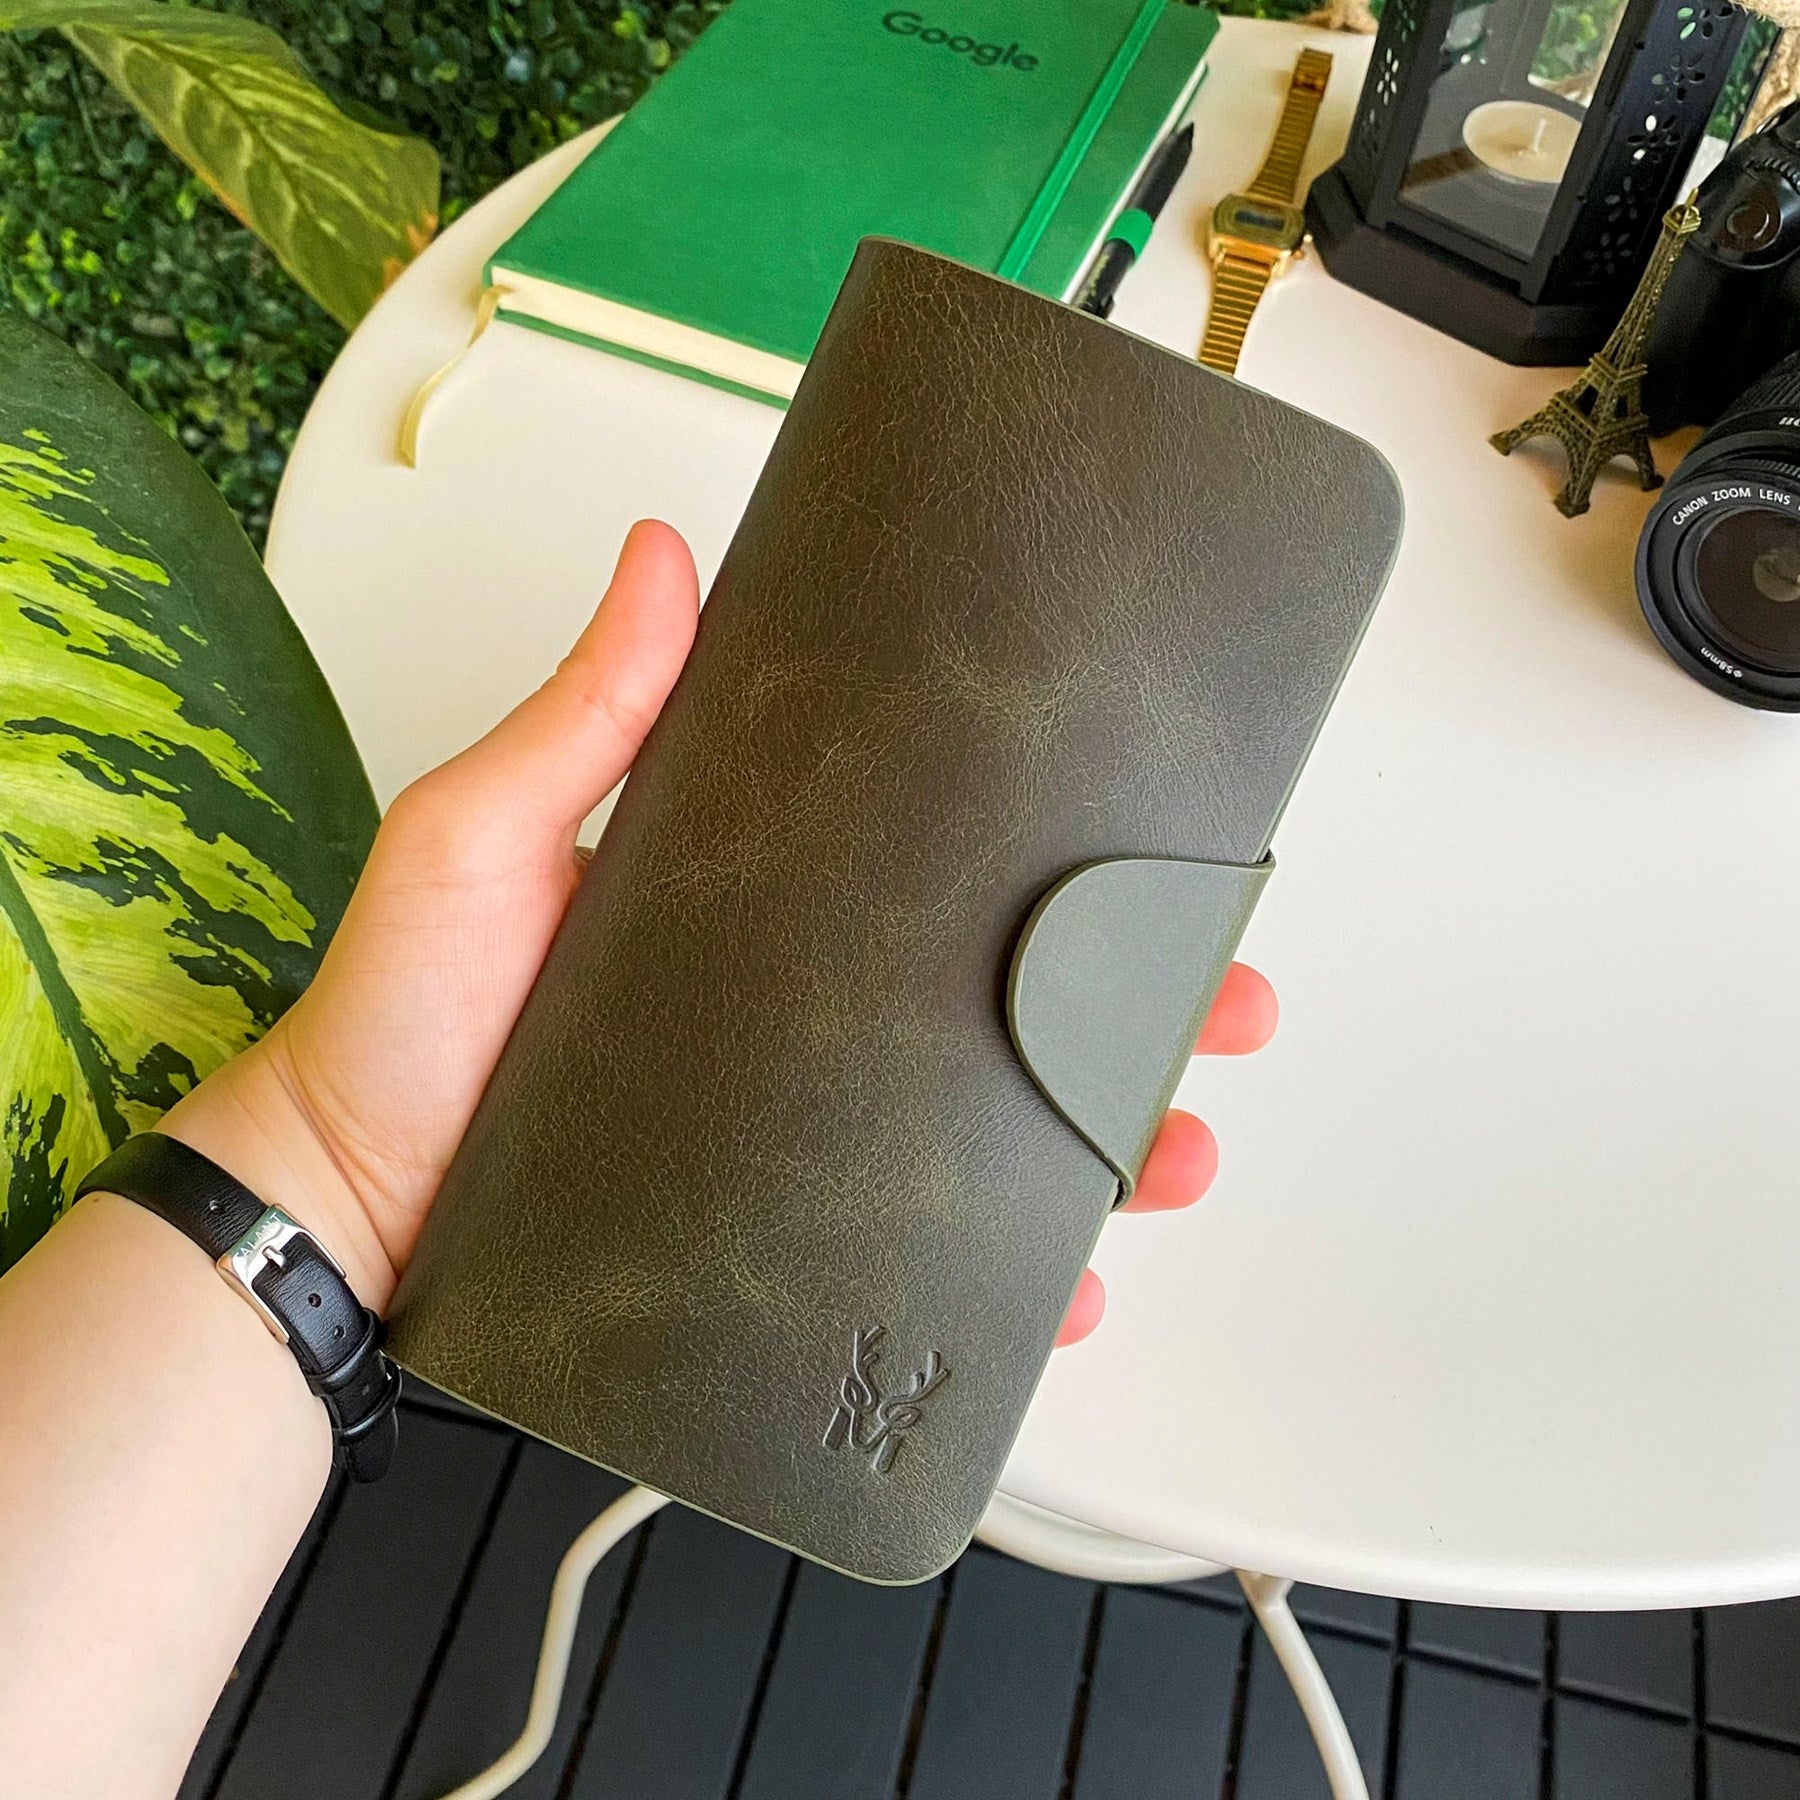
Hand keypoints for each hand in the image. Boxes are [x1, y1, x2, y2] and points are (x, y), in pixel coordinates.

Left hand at [163, 521, 1276, 1340]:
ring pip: (995, 1135)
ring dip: (1106, 1139)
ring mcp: (808, 1132)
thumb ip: (586, 715)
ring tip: (1174, 1143)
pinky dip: (1013, 1274)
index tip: (1149, 837)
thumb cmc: (405, 1019)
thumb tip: (661, 561)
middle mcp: (809, 1018)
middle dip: (1133, 1005)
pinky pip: (928, 1262)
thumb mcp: (487, 834)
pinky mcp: (788, 1239)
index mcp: (767, 908)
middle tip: (1218, 995)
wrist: (349, 1202)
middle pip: (1004, 1005)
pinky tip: (1070, 1275)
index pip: (940, 870)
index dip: (1054, 857)